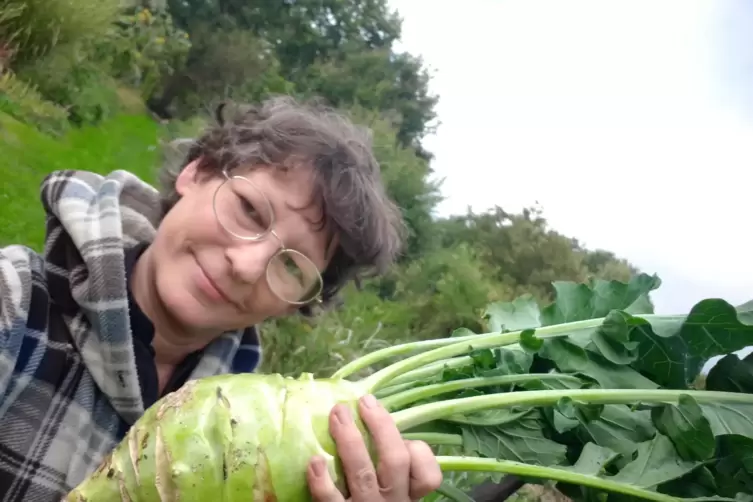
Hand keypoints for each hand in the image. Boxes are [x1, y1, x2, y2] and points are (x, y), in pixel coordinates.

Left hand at [307, 394, 442, 500]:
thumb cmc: (372, 500)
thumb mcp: (393, 489)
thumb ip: (390, 462)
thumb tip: (372, 416)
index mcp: (408, 494)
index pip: (428, 474)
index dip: (417, 449)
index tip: (399, 433)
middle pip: (396, 460)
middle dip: (380, 426)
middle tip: (363, 403)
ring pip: (363, 474)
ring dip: (349, 441)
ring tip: (337, 416)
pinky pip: (332, 500)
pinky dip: (322, 481)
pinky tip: (314, 461)